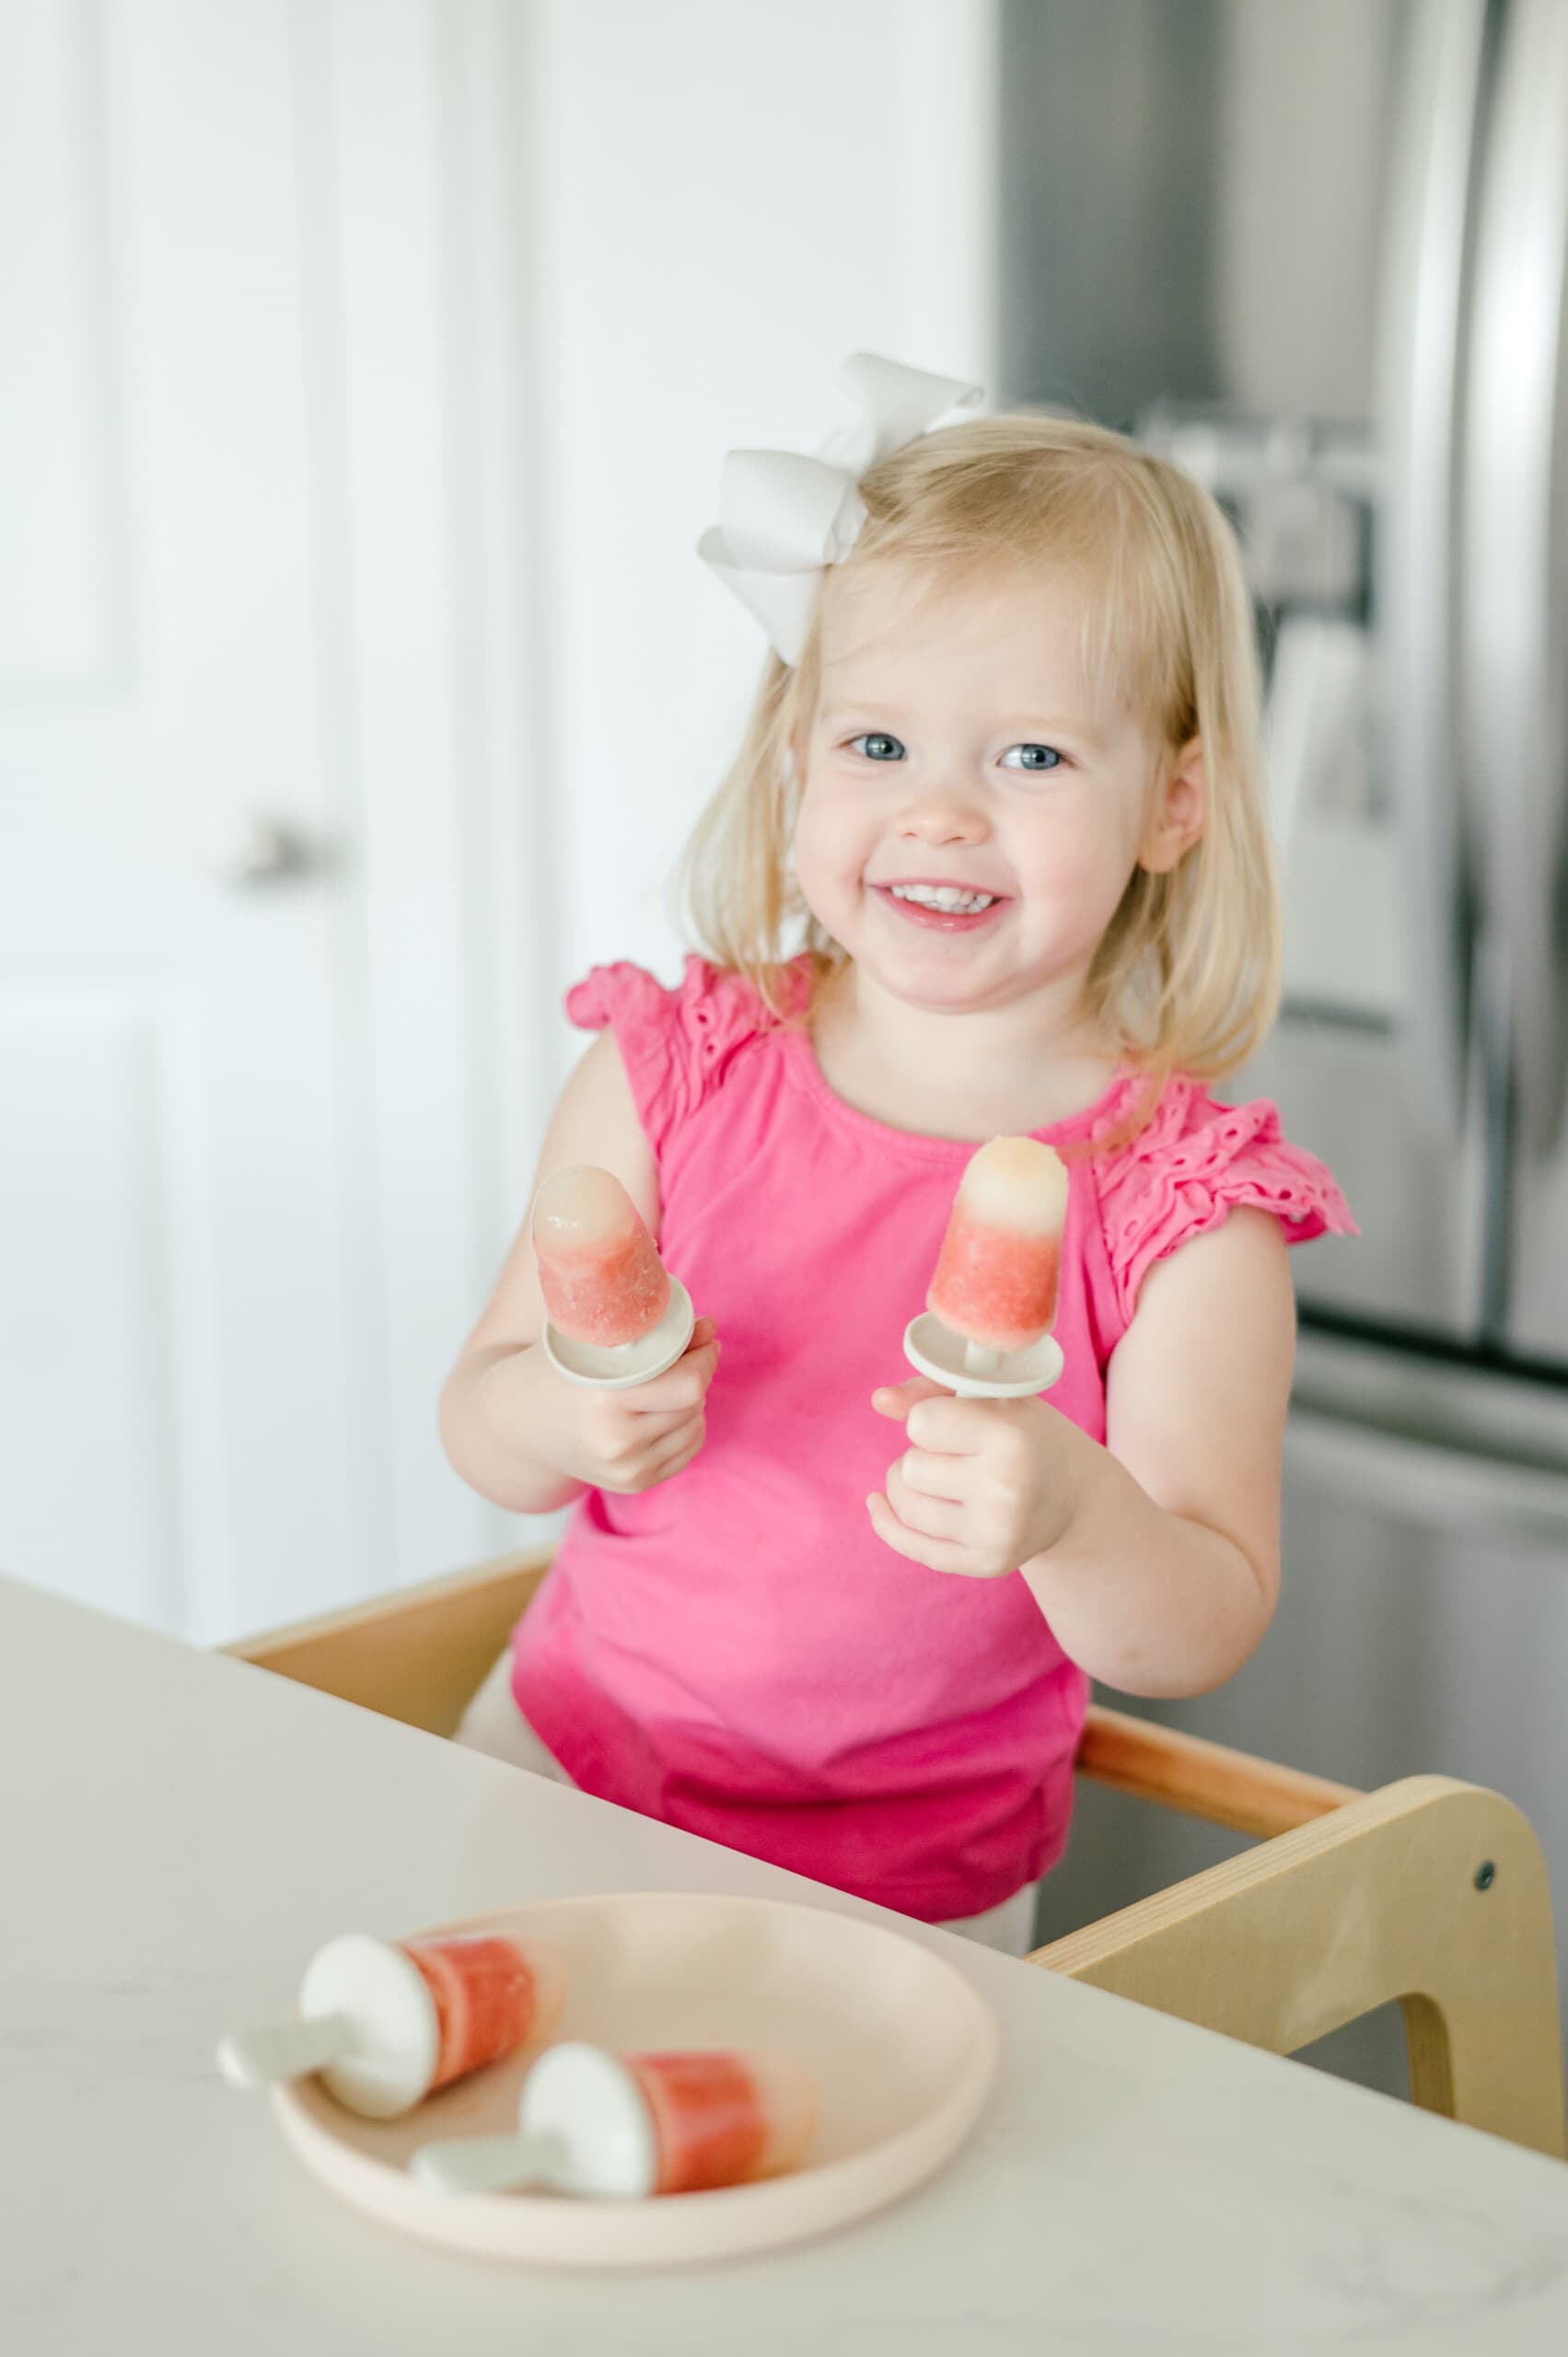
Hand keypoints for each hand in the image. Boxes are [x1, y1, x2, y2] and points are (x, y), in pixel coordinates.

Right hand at [534, 1318, 719, 1494]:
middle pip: (693, 1403)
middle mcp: (617, 1442)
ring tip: (667, 1380)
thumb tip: (709, 1330)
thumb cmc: (554, 1369)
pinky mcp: (633, 1484)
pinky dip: (686, 1425)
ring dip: (691, 1401)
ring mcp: (625, 1469)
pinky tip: (664, 1409)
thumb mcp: (592, 1340)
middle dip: (698, 1372)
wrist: (515, 1423)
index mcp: (604, 1400)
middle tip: (689, 1351)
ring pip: (694, 1427)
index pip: (688, 1385)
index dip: (704, 1356)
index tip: (704, 1333)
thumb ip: (651, 1334)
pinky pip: (686, 1450)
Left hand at [866, 1376, 1079, 1577]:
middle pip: (910, 1468)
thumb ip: (930, 1391)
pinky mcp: (986, 1563)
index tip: (954, 1422)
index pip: (920, 1423)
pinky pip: (911, 1546)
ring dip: (908, 1486)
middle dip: (922, 1455)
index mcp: (1011, 1437)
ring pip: (906, 1506)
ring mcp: (997, 1532)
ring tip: (936, 1475)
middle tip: (954, 1454)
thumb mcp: (989, 1398)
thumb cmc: (1021, 1434)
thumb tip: (880, 1400)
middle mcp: (1006, 1488)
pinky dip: (888, 1522)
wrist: (1071, 1494)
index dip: (929, 1418)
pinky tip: (880, 1504)